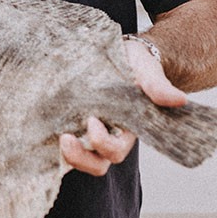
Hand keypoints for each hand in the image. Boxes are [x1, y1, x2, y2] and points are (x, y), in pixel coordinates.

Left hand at [60, 35, 186, 175]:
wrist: (120, 53)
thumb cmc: (135, 63)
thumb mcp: (146, 70)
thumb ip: (156, 86)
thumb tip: (178, 100)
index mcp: (126, 128)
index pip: (114, 151)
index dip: (102, 143)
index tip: (92, 120)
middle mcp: (106, 135)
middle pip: (95, 163)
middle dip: (80, 157)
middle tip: (65, 137)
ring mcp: (85, 130)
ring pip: (77, 158)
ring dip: (66, 154)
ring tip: (58, 136)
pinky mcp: (69, 120)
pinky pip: (61, 141)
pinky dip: (50, 141)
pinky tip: (39, 130)